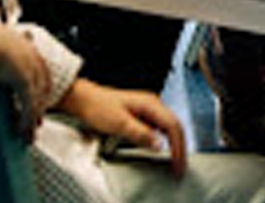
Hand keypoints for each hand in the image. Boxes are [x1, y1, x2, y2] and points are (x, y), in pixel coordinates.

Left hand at [59, 80, 187, 176]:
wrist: (84, 99)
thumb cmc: (98, 107)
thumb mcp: (119, 124)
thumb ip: (141, 134)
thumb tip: (159, 145)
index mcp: (150, 104)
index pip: (173, 126)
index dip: (178, 146)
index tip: (178, 162)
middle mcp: (152, 104)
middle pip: (174, 126)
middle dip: (180, 147)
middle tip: (180, 166)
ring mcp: (148, 108)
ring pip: (168, 126)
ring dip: (174, 143)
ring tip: (174, 159)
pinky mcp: (142, 113)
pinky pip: (159, 127)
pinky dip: (164, 139)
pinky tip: (161, 149)